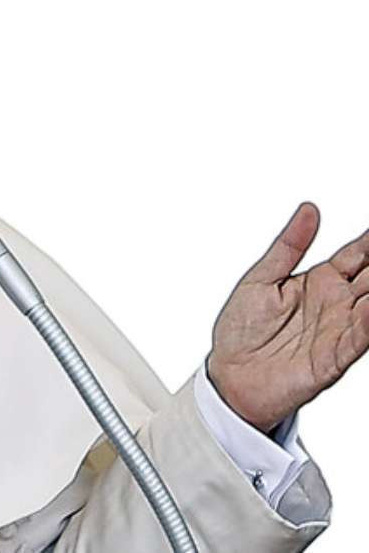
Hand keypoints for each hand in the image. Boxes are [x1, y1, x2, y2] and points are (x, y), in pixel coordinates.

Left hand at [208, 201, 368, 432]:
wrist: (229, 374)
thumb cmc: (243, 329)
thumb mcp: (261, 278)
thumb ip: (289, 245)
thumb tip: (310, 209)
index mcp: (319, 281)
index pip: (356, 255)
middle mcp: (336, 303)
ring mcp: (339, 329)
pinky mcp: (335, 357)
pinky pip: (360, 338)